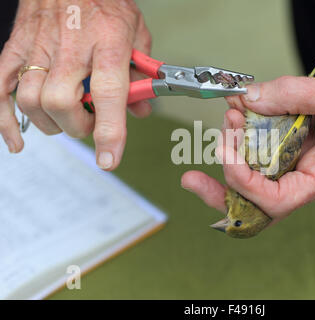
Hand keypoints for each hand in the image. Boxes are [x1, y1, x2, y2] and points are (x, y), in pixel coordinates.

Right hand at [0, 0, 151, 169]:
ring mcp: (39, 48)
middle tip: (90, 123)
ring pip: (30, 100)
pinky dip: (5, 120)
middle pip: (61, 102)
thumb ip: (140, 75)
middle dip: (78, 126)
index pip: (108, 93)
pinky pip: (0, 88)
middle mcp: (71, 47)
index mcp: (108, 43)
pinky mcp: (16, 48)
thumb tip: (141, 109)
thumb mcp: (136, 34)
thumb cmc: (105, 2)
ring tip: (67, 120)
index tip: (109, 158)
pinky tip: (18, 139)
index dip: (108, 131)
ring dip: (51, 123)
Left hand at [182, 45, 314, 224]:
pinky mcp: (292, 147)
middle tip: (192, 175)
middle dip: (222, 187)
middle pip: (257, 200)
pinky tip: (238, 114)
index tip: (228, 154)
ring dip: (234, 149)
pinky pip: (262, 149)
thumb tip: (250, 99)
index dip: (246, 186)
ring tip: (230, 115)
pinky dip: (246, 134)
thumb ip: (291, 95)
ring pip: (255, 173)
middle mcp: (306, 178)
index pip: (277, 201)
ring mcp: (298, 163)